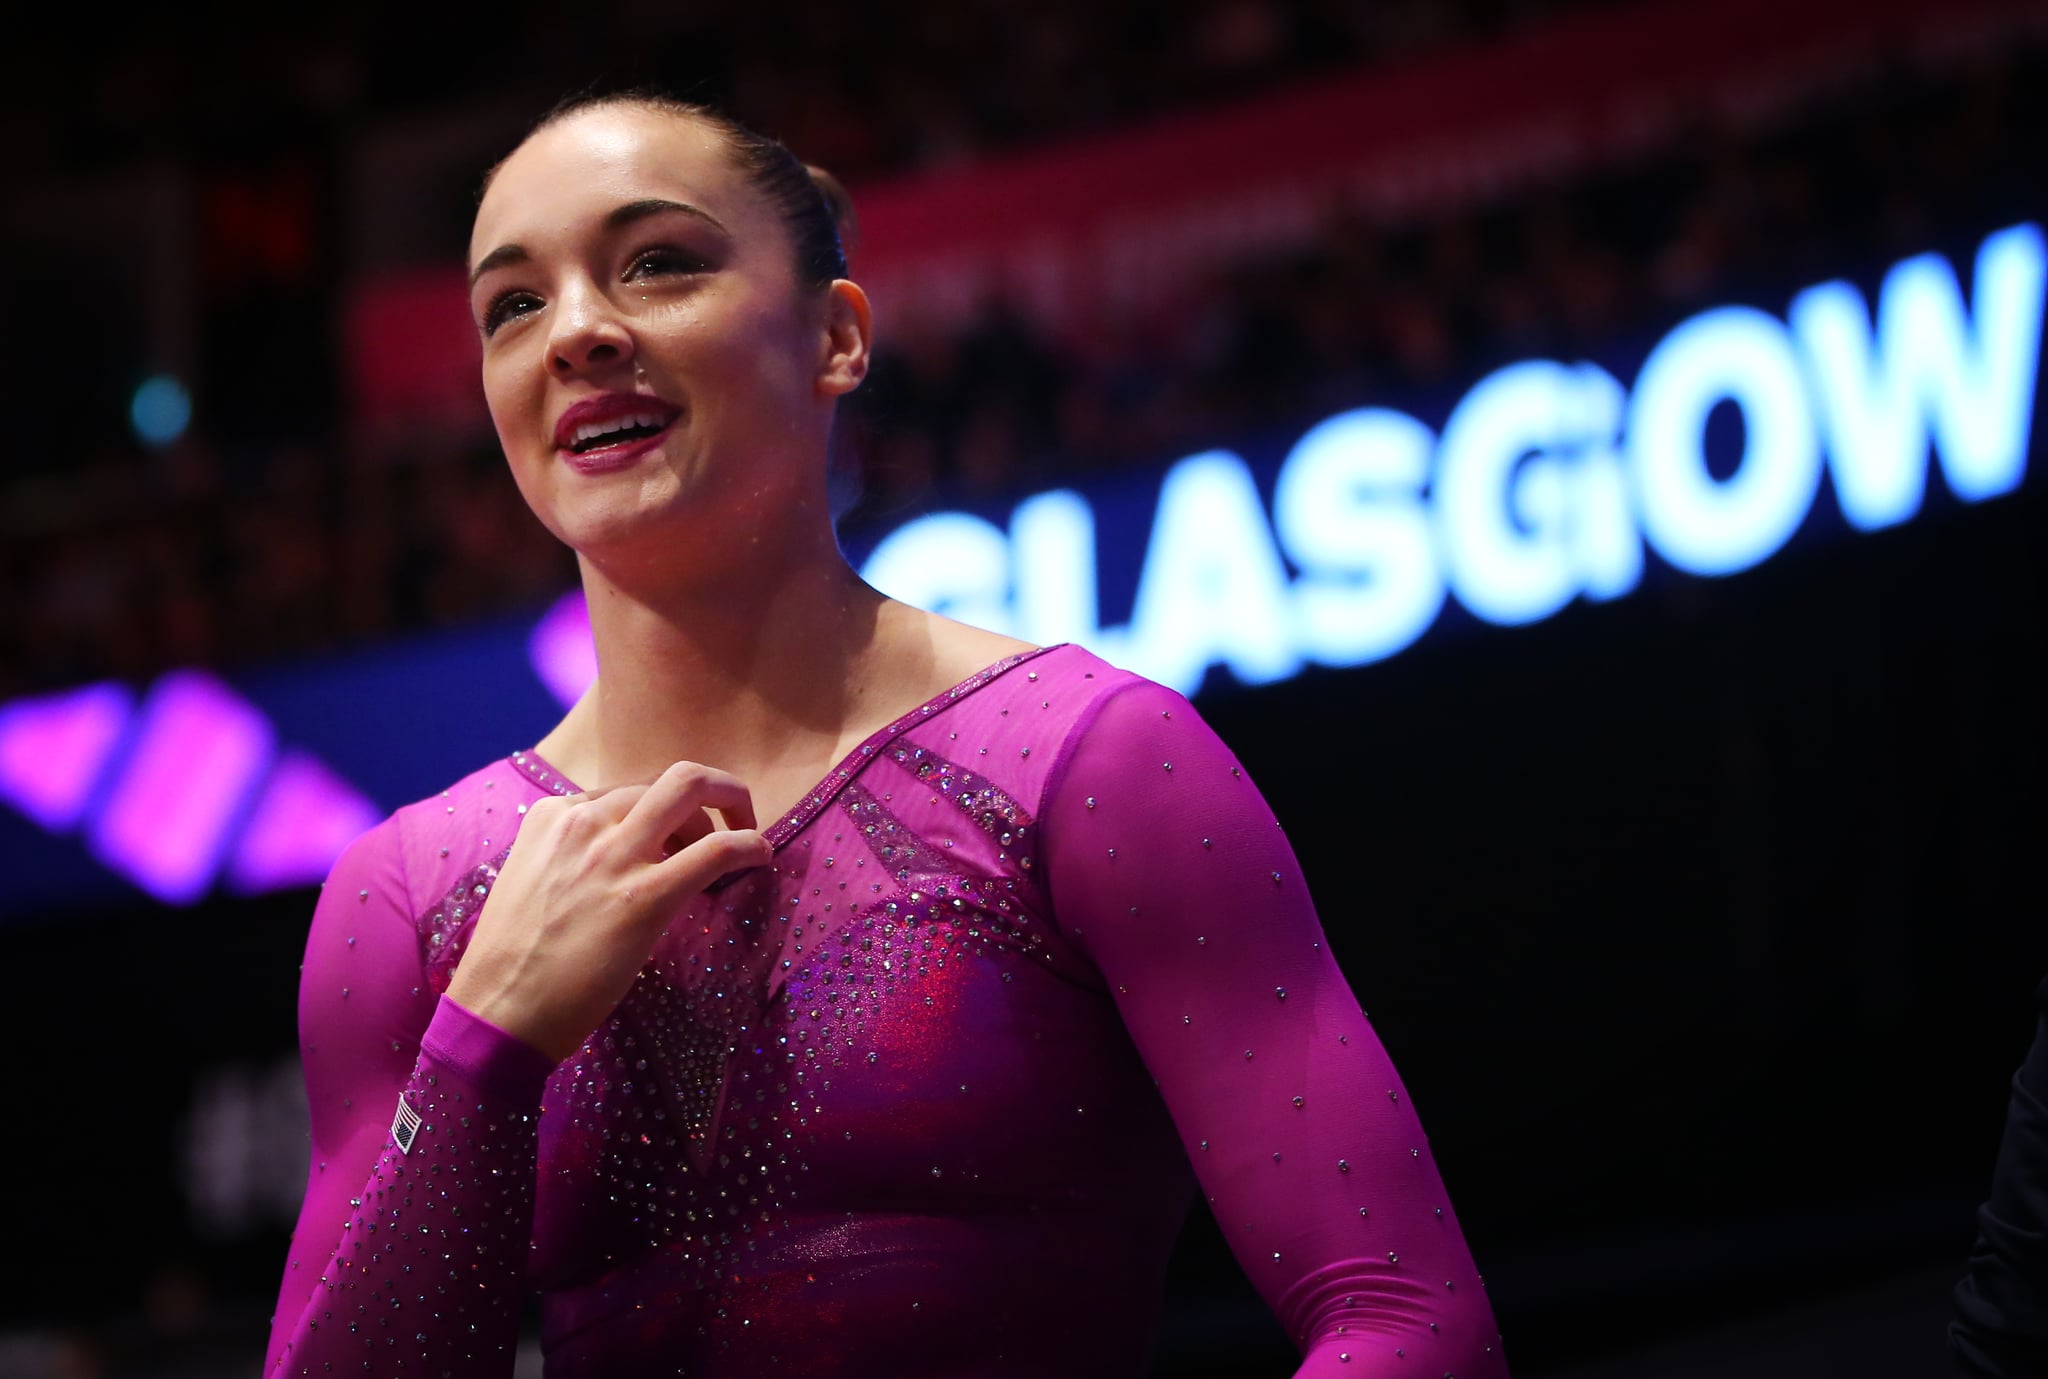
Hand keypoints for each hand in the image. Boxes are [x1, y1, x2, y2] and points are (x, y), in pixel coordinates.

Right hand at [444, 761, 773, 1061]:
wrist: (497, 1013)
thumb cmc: (515, 960)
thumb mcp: (533, 881)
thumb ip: (572, 856)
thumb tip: (627, 857)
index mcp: (552, 817)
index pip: (631, 790)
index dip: (666, 817)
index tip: (678, 846)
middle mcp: (582, 822)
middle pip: (672, 778)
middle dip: (716, 790)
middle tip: (734, 820)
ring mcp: (612, 855)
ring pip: (693, 791)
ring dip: (733, 811)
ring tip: (741, 850)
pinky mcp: (642, 897)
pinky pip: (717, 850)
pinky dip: (750, 845)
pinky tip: (761, 859)